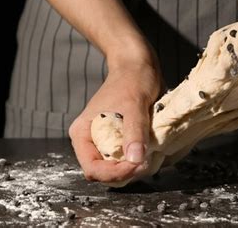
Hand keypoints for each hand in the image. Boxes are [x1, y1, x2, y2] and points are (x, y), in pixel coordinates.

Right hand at [69, 45, 161, 181]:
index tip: (138, 164)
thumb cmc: (132, 79)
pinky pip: (129, 160)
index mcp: (83, 134)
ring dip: (137, 168)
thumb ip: (134, 131)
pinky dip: (142, 160)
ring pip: (120, 169)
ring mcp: (107, 142)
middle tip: (149, 161)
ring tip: (153, 154)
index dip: (115, 173)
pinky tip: (155, 150)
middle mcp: (92, 141)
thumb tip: (135, 160)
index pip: (93, 168)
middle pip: (106, 173)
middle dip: (128, 172)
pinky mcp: (121, 141)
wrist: (138, 65)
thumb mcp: (134, 104)